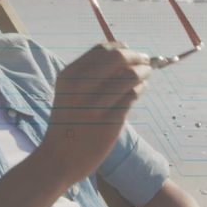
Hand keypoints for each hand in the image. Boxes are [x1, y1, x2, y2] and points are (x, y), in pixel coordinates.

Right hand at [38, 42, 152, 182]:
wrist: (59, 158)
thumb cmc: (69, 122)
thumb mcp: (69, 92)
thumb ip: (91, 74)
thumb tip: (126, 54)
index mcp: (69, 76)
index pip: (102, 50)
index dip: (122, 48)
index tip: (132, 52)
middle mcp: (80, 87)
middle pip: (119, 58)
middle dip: (137, 57)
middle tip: (146, 61)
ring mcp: (95, 104)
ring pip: (130, 76)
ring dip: (144, 72)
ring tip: (146, 76)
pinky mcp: (110, 120)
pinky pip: (132, 96)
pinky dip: (140, 90)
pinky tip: (138, 91)